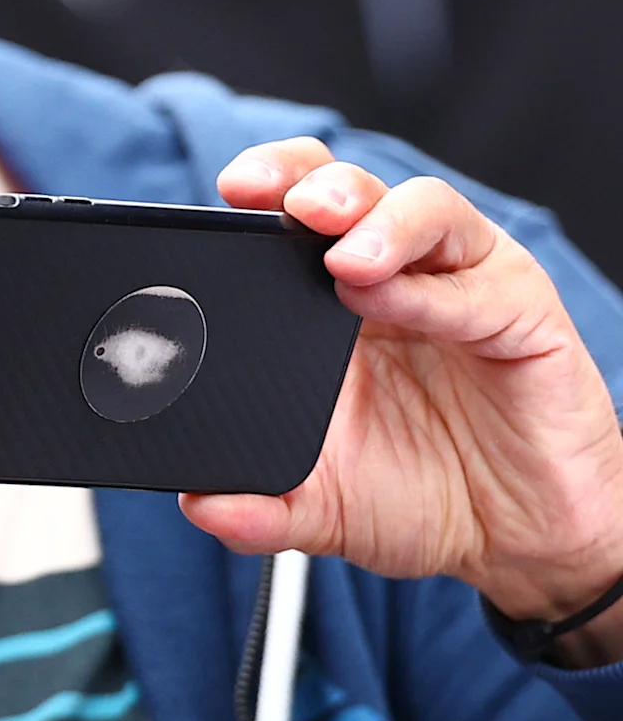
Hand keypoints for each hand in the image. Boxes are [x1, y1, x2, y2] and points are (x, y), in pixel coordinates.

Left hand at [184, 139, 622, 664]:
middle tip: (283, 206)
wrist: (520, 541)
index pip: (286, 208)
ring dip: (377, 220)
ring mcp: (460, 285)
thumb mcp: (322, 507)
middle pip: (346, 186)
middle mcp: (393, 275)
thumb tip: (197, 507)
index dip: (259, 186)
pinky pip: (481, 283)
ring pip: (422, 208)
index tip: (223, 197)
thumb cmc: (422, 495)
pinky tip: (399, 303)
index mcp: (325, 301)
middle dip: (305, 179)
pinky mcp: (522, 314)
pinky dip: (436, 290)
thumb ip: (258, 508)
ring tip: (343, 258)